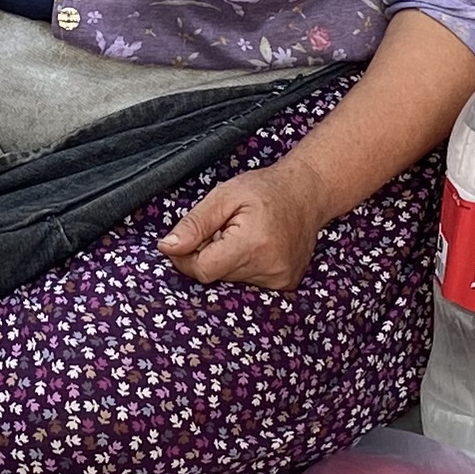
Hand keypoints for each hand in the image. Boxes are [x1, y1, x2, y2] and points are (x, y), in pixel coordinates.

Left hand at [159, 160, 330, 290]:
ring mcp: (280, 280)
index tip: (190, 239)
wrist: (307, 192)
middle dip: (210, 254)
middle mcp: (269, 268)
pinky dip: (244, 266)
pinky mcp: (285, 284)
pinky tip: (255, 247)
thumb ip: (194, 224)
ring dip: (227, 260)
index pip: (202, 270)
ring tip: (243, 235)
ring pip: (230, 280)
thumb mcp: (223, 196)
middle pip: (216, 276)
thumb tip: (167, 248)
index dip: (187, 256)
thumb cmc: (265, 189)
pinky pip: (249, 283)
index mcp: (252, 245)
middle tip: (223, 230)